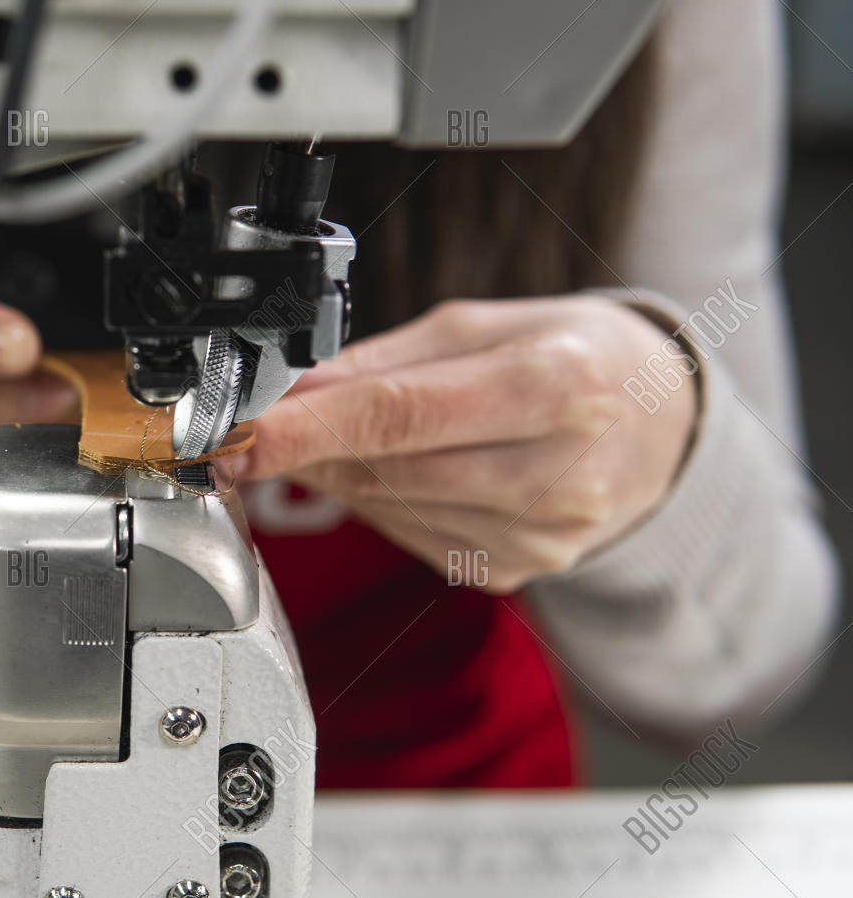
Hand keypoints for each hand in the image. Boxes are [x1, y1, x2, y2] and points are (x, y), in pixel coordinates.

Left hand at [228, 296, 697, 591]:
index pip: (400, 416)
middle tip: (253, 424)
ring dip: (337, 472)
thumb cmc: (576, 357)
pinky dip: (380, 499)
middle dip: (304, 448)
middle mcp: (559, 473)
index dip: (305, 429)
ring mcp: (539, 537)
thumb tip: (287, 390)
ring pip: (388, 507)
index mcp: (559, 386)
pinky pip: (410, 534)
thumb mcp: (484, 326)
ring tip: (337, 432)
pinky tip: (397, 468)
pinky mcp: (515, 571)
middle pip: (386, 469)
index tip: (237, 433)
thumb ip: (380, 363)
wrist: (661, 426)